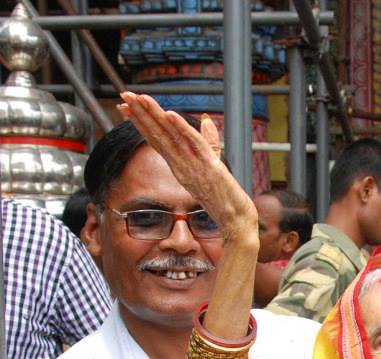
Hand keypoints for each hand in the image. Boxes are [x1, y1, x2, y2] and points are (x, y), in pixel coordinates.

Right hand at [117, 92, 257, 247]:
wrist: (235, 220)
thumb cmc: (225, 196)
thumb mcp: (213, 165)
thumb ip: (209, 142)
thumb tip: (207, 121)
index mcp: (179, 164)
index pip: (156, 139)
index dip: (140, 122)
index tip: (124, 106)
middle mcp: (181, 165)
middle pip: (157, 135)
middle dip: (140, 114)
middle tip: (123, 95)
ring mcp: (193, 166)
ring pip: (170, 137)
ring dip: (154, 116)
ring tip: (140, 98)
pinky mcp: (209, 167)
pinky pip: (193, 145)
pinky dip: (182, 129)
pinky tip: (170, 115)